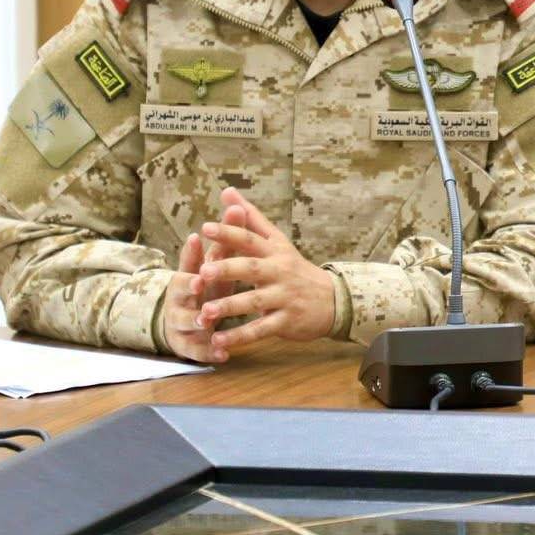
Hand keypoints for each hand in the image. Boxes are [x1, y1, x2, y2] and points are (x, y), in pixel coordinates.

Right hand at [159, 231, 223, 364]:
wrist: (184, 325)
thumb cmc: (205, 288)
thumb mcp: (215, 266)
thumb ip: (226, 240)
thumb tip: (237, 204)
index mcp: (188, 275)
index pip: (188, 259)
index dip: (191, 251)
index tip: (195, 238)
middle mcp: (180, 297)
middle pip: (180, 290)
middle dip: (189, 286)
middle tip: (199, 282)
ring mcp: (182, 321)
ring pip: (186, 321)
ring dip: (197, 320)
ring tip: (207, 322)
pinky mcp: (188, 345)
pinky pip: (197, 350)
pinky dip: (209, 352)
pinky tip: (223, 354)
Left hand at [190, 187, 336, 359]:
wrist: (332, 300)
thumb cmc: (295, 268)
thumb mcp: (277, 241)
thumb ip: (251, 218)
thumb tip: (227, 192)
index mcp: (274, 251)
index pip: (251, 239)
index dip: (230, 233)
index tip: (206, 228)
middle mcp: (279, 272)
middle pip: (252, 268)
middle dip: (228, 270)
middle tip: (203, 272)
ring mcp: (284, 297)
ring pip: (254, 302)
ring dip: (229, 308)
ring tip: (204, 312)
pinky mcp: (286, 321)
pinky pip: (261, 330)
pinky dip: (240, 337)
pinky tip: (218, 342)